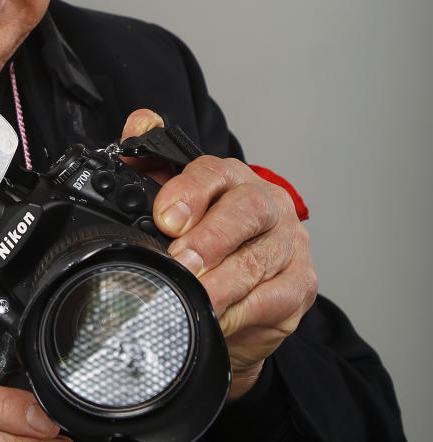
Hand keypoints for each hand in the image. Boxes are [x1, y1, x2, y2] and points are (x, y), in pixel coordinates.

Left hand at [121, 110, 318, 399]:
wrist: (234, 284)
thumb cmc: (198, 236)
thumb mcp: (167, 197)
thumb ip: (150, 161)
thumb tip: (139, 122)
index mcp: (230, 178)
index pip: (214, 173)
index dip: (190, 192)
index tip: (166, 217)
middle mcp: (266, 203)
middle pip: (247, 211)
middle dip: (211, 239)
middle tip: (181, 262)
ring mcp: (287, 243)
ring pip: (260, 259)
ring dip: (224, 282)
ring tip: (196, 298)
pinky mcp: (301, 283)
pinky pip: (276, 297)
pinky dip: (244, 312)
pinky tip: (221, 319)